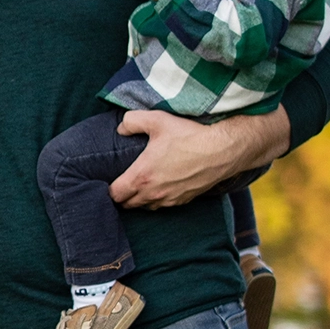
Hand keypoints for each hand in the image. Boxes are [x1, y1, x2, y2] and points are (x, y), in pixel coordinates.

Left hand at [108, 107, 290, 209]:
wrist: (221, 151)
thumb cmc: (188, 136)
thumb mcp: (157, 120)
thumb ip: (132, 121)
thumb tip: (120, 128)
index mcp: (141, 176)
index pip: (114, 194)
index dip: (107, 189)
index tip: (108, 180)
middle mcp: (153, 193)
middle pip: (127, 205)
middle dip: (121, 196)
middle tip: (121, 183)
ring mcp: (168, 200)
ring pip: (144, 208)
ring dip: (138, 200)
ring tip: (138, 187)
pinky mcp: (182, 201)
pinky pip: (162, 207)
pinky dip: (156, 201)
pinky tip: (159, 188)